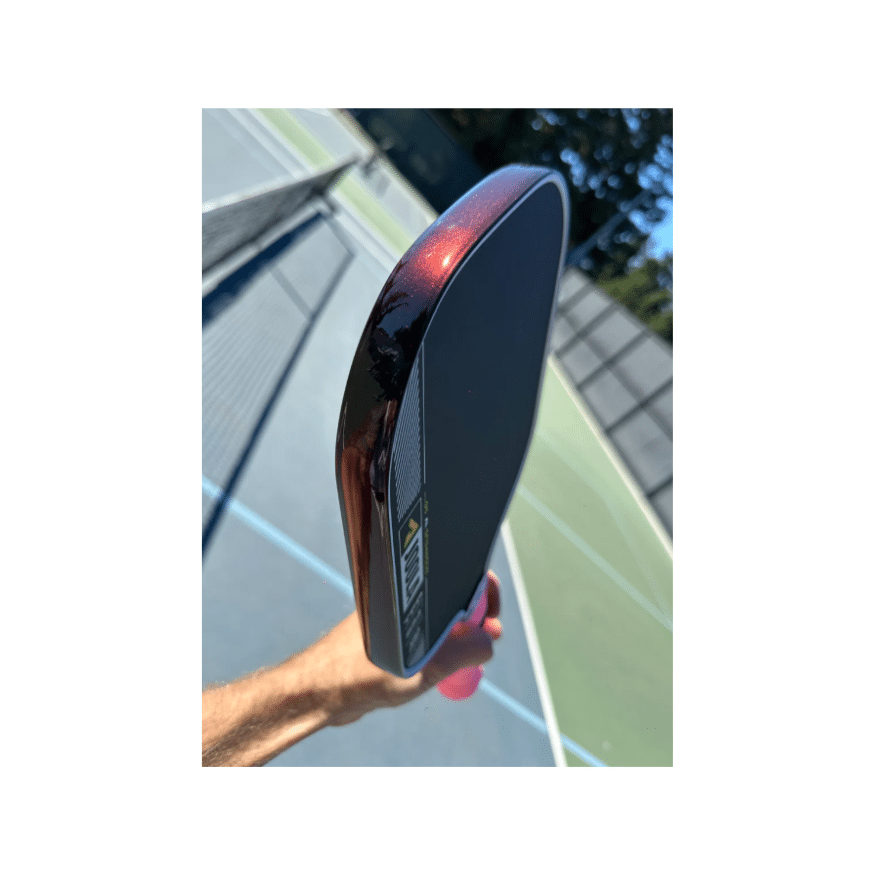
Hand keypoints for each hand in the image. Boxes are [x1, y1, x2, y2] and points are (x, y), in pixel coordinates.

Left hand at [327, 570, 501, 724]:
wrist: (322, 694)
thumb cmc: (361, 673)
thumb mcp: (423, 667)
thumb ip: (462, 652)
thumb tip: (489, 642)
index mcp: (411, 594)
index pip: (459, 578)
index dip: (484, 594)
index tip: (494, 619)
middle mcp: (405, 601)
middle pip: (454, 600)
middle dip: (477, 619)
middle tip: (488, 640)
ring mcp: (399, 621)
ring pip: (441, 623)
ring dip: (458, 639)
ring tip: (466, 660)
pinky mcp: (393, 641)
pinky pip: (427, 640)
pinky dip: (440, 652)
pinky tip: (440, 671)